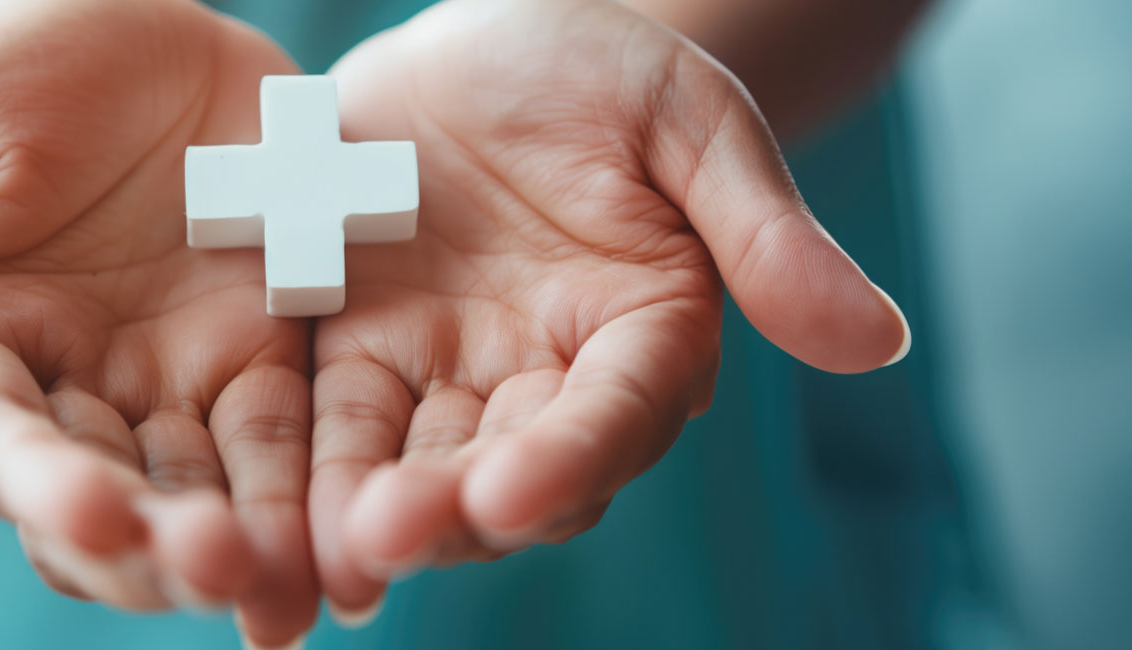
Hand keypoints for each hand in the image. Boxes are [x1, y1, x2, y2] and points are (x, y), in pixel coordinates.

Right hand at [0, 0, 319, 644]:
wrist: (126, 33)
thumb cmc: (3, 73)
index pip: (2, 441)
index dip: (48, 484)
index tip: (100, 515)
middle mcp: (75, 399)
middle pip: (114, 502)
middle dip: (164, 546)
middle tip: (223, 569)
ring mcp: (176, 390)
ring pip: (213, 494)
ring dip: (257, 546)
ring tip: (303, 589)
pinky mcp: (268, 360)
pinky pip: (299, 440)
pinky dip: (326, 494)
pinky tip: (368, 543)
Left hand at [306, 0, 911, 616]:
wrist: (486, 49)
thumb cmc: (605, 72)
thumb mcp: (690, 121)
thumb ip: (764, 232)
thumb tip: (882, 342)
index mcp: (637, 339)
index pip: (610, 418)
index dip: (566, 459)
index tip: (513, 494)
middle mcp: (538, 384)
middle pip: (498, 470)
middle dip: (444, 510)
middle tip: (384, 537)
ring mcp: (437, 377)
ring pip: (400, 464)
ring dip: (357, 513)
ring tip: (313, 550)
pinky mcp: (346, 354)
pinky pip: (314, 422)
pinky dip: (289, 476)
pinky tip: (250, 526)